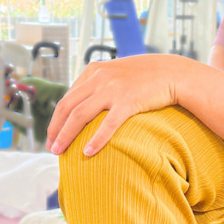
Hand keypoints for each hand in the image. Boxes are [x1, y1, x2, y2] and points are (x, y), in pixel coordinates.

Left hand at [46, 54, 186, 156]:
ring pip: (80, 115)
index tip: (53, 135)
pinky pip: (108, 124)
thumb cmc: (145, 77)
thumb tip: (82, 103)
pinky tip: (88, 152)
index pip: (66, 98)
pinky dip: (96, 139)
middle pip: (67, 107)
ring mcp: (113, 89)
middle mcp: (99, 78)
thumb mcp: (116, 73)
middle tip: (51, 148)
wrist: (173, 73)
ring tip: (59, 152)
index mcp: (93, 71)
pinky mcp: (129, 101)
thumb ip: (98, 83)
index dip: (56, 119)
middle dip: (55, 129)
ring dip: (66, 135)